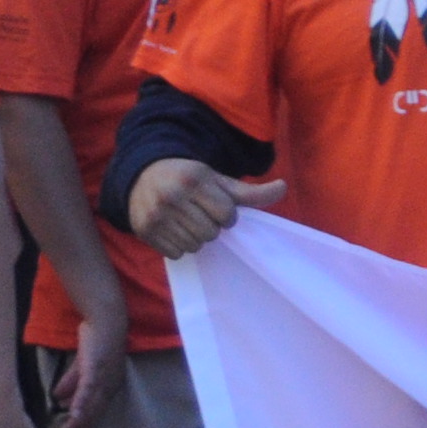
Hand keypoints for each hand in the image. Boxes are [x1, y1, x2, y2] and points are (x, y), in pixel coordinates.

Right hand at [51, 294, 128, 427]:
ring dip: (78, 421)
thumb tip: (58, 397)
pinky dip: (80, 404)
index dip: (83, 423)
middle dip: (79, 427)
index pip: (95, 409)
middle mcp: (109, 386)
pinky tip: (72, 415)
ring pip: (91, 406)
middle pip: (93, 412)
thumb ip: (71, 381)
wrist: (105, 321)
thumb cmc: (97, 341)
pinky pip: (87, 391)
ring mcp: (104, 379)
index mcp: (108, 386)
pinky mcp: (97, 371)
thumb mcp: (82, 365)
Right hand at [126, 159, 279, 259]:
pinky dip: (179, 246)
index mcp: (193, 180)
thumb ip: (250, 192)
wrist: (143, 174)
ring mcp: (155, 214)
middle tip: (200, 216)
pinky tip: (174, 230)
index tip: (217, 208)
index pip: (226, 214)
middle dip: (210, 227)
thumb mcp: (217, 180)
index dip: (226, 215)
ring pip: (194, 245)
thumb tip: (283, 187)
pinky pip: (176, 253)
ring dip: (196, 238)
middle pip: (210, 233)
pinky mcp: (143, 230)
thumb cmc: (188, 180)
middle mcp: (171, 196)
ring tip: (187, 223)